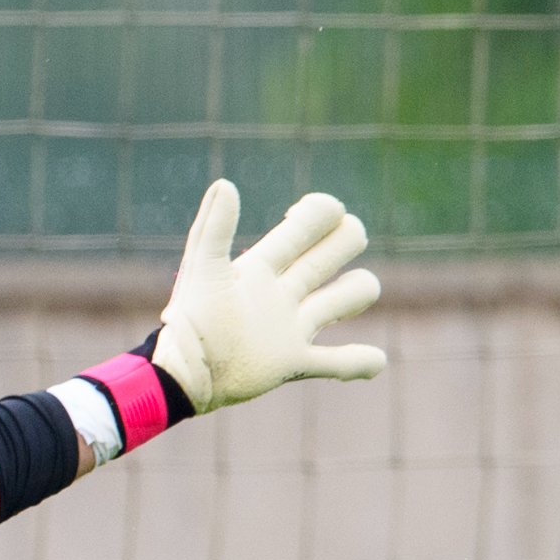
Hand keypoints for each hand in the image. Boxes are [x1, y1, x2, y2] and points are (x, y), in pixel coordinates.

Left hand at [149, 180, 384, 411]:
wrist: (183, 374)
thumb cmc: (189, 320)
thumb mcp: (202, 270)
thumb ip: (214, 228)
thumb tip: (225, 184)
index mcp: (264, 264)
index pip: (312, 221)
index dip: (320, 212)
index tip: (294, 220)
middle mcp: (285, 291)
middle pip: (337, 250)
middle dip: (346, 240)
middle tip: (329, 253)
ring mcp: (293, 327)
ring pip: (347, 297)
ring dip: (358, 292)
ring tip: (344, 301)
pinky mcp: (295, 364)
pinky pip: (338, 362)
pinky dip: (361, 362)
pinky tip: (376, 361)